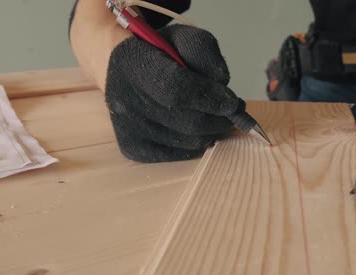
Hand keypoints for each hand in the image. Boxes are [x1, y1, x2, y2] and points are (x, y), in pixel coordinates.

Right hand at [105, 24, 241, 161]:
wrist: (122, 70)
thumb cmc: (158, 53)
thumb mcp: (182, 37)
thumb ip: (204, 51)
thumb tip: (221, 82)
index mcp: (132, 63)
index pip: (176, 89)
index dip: (210, 98)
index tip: (234, 102)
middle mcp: (124, 100)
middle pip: (188, 122)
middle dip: (219, 118)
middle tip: (233, 110)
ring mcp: (127, 128)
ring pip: (189, 141)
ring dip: (211, 131)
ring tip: (212, 114)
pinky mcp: (133, 148)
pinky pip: (180, 155)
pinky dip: (196, 142)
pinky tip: (195, 127)